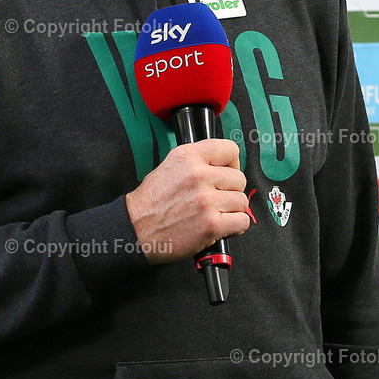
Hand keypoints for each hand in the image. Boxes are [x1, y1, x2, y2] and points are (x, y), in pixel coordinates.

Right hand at [125, 139, 249, 262]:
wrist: (136, 229)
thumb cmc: (150, 203)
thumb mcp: (169, 166)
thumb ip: (197, 162)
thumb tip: (223, 167)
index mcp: (187, 157)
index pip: (229, 150)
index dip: (232, 164)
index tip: (227, 173)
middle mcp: (198, 175)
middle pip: (239, 179)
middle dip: (231, 191)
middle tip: (217, 199)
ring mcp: (205, 200)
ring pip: (241, 201)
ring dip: (232, 210)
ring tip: (215, 214)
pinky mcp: (211, 224)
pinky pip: (242, 222)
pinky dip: (234, 228)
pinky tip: (220, 227)